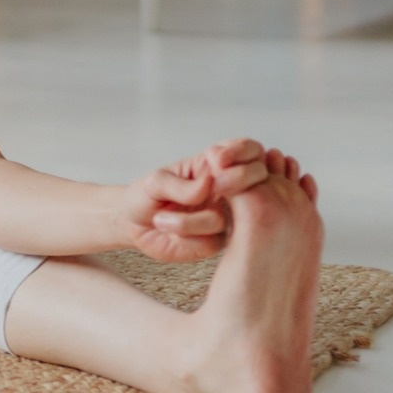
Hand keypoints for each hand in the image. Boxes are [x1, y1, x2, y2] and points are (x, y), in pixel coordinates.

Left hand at [118, 139, 270, 262]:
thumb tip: (210, 183)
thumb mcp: (156, 182)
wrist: (134, 226)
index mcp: (214, 166)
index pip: (248, 150)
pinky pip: (213, 240)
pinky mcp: (217, 241)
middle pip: (258, 178)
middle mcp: (227, 190)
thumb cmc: (146, 196)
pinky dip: (188, 238)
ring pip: (227, 217)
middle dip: (236, 180)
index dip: (242, 151)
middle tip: (210, 188)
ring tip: (160, 220)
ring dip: (189, 221)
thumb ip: (182, 184)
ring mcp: (226, 216)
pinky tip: (170, 235)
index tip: (218, 160)